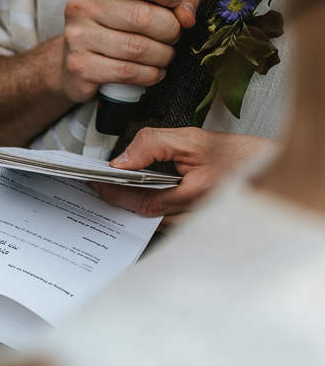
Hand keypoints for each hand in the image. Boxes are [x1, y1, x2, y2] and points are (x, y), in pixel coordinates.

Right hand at [58, 0, 202, 102]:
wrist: (77, 61)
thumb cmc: (117, 25)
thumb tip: (187, 16)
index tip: (176, 0)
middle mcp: (81, 6)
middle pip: (141, 17)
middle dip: (169, 30)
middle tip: (173, 36)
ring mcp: (77, 37)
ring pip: (136, 48)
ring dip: (162, 55)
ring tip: (164, 55)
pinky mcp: (79, 66)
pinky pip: (126, 72)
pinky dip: (148, 75)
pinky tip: (153, 72)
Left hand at [92, 128, 276, 216]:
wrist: (270, 168)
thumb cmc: (240, 156)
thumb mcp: (194, 140)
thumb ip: (154, 145)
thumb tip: (121, 160)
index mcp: (190, 198)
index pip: (137, 202)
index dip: (112, 192)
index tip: (94, 180)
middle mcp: (189, 219)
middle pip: (139, 215)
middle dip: (115, 198)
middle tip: (96, 183)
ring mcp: (192, 225)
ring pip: (149, 219)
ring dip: (129, 203)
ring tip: (110, 186)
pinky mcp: (193, 224)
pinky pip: (162, 219)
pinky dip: (146, 205)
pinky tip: (136, 192)